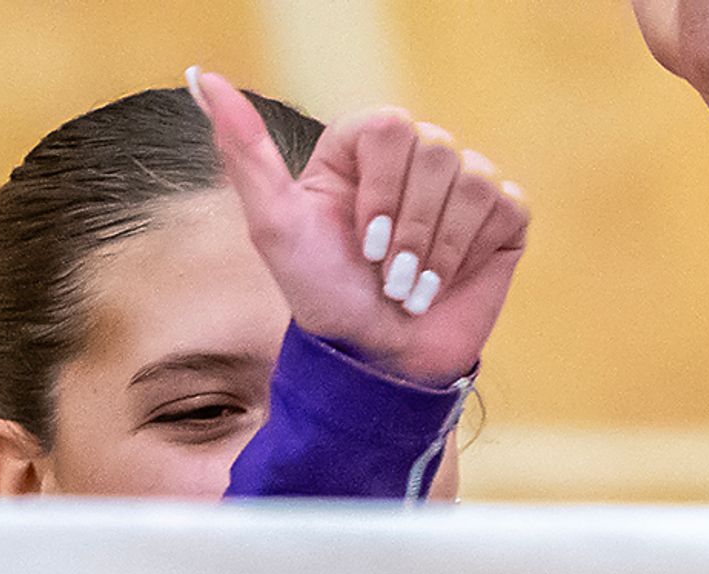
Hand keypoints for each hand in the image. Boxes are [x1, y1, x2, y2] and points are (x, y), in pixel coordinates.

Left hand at [192, 70, 528, 387]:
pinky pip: (505, 207)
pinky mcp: (503, 218)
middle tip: (386, 275)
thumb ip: (244, 150)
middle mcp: (416, 156)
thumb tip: (204, 75)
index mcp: (366, 146)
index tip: (361, 244)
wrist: (376, 362)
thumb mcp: (275, 227)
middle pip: (434, 151)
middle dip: (407, 229)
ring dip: (437, 251)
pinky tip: (447, 282)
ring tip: (414, 288)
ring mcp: (463, 185)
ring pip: (471, 182)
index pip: (391, 127)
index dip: (378, 192)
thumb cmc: (324, 297)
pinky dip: (471, 254)